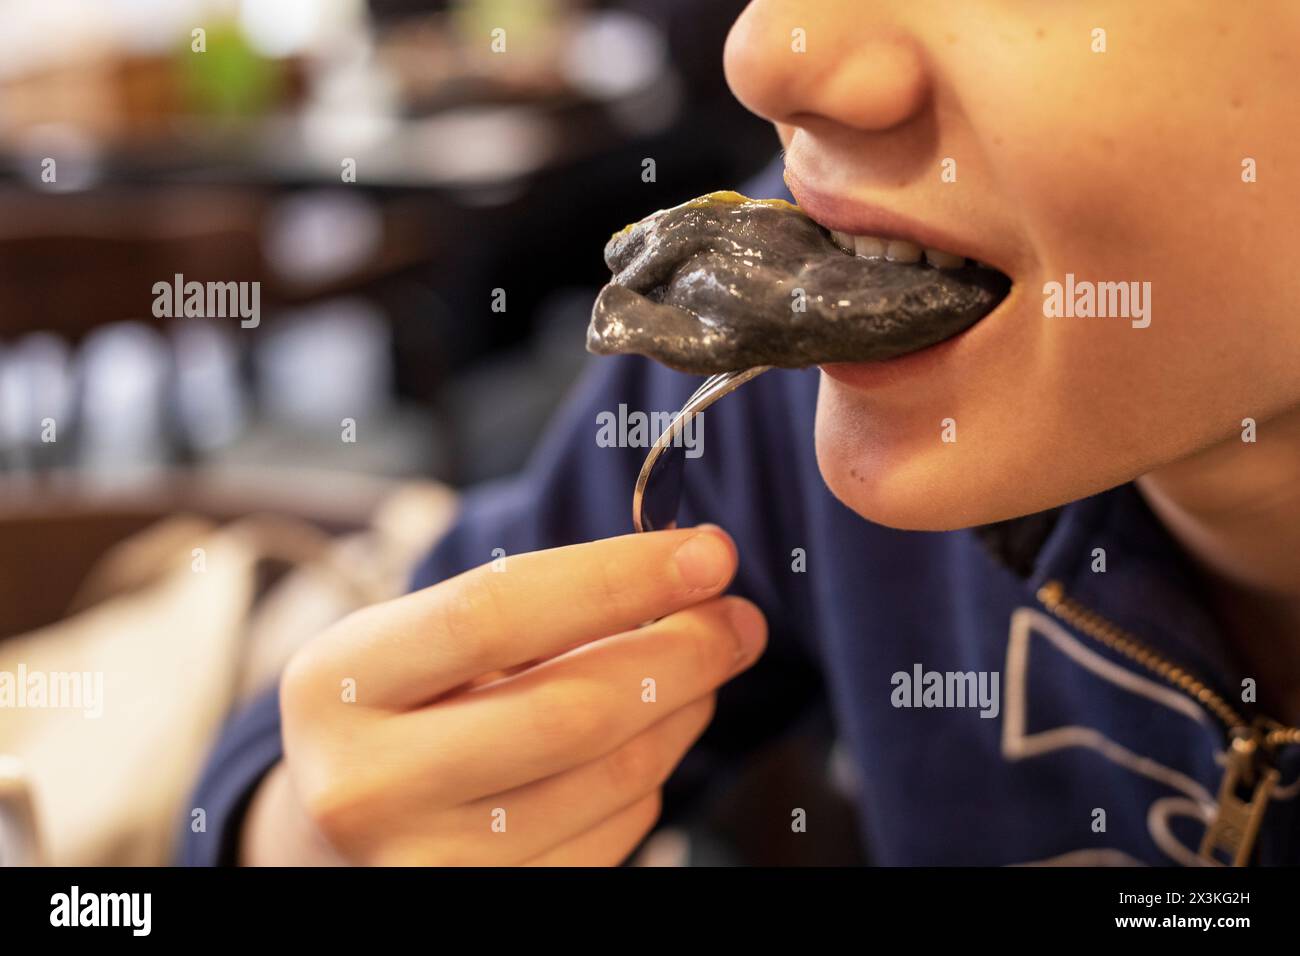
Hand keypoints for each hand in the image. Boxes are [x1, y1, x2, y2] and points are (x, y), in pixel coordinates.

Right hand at [240, 526, 766, 865]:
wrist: (335, 839)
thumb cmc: (395, 714)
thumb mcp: (416, 644)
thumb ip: (527, 607)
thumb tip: (686, 578)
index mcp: (336, 685)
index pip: (495, 613)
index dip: (619, 578)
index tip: (708, 554)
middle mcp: (367, 787)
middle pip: (572, 710)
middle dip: (684, 654)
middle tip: (737, 618)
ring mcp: (427, 868)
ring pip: (614, 779)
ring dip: (682, 713)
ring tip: (699, 672)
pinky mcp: (486, 911)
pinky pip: (617, 837)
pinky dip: (651, 778)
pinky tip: (645, 743)